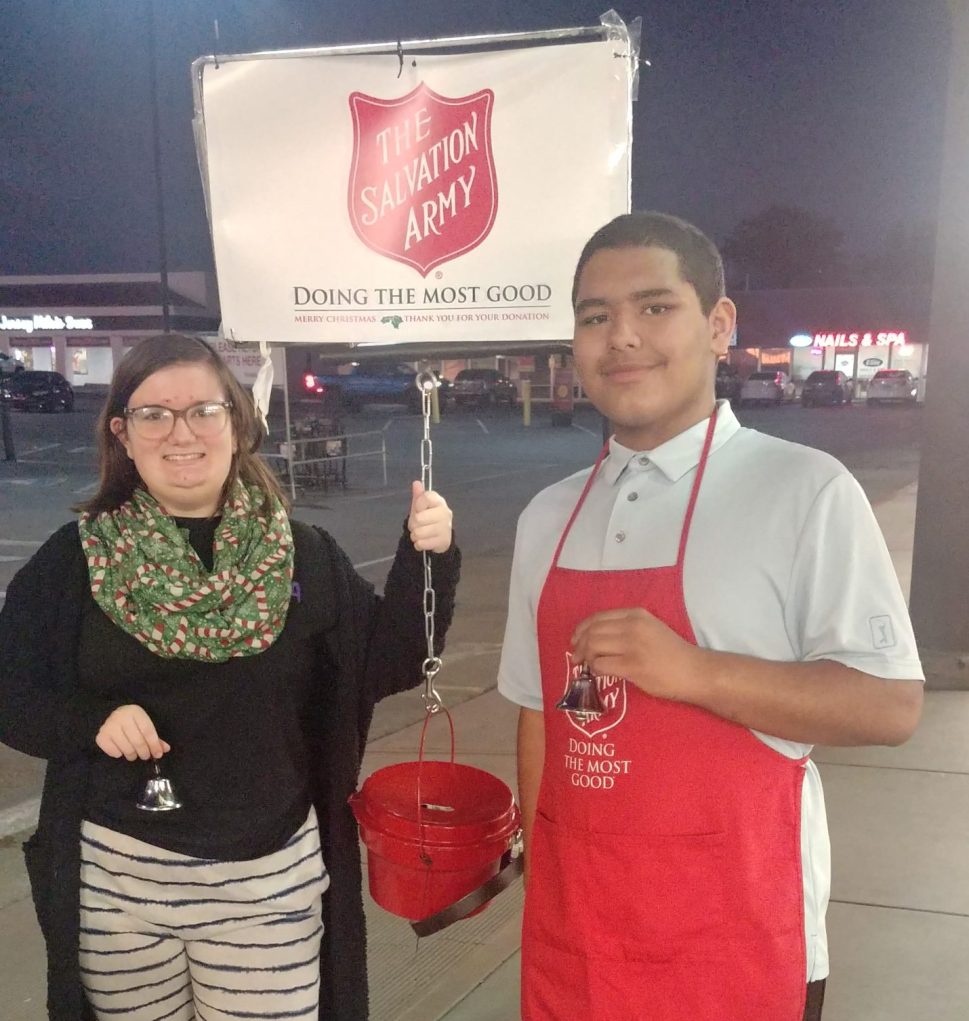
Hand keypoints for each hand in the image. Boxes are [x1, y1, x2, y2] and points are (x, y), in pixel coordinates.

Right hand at [96, 705, 169, 760]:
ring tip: (134, 755)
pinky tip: (121, 750)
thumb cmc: (131, 721)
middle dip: (144, 752)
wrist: (109, 716)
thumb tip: (165, 749)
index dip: (154, 744)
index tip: (158, 754)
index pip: (147, 731)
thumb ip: (155, 737)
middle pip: (137, 740)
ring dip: (132, 755)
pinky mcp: (101, 736)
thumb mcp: (144, 724)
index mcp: (135, 711)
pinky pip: (113, 751)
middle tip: (146, 756)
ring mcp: (109, 726)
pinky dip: (119, 754)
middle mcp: (121, 717)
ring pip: (126, 748)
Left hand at [408, 480, 452, 552]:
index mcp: (439, 501)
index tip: (418, 509)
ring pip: (419, 532)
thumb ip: (418, 496)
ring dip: (415, 535)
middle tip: (417, 525)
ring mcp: (446, 527)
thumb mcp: (420, 507)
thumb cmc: (427, 518)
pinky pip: (422, 543)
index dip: (417, 505)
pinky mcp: (444, 541)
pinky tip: (423, 541)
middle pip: (419, 518)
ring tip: (419, 534)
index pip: (425, 498)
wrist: (439, 537)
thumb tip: (416, 483)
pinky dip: (418, 544)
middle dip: (413, 524)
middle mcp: (445, 512)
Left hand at [571, 608, 706, 703]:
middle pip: (592, 631)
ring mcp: (632, 645)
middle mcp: (632, 625)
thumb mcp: (650, 628)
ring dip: (586, 657)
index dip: (582, 629)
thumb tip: (595, 637)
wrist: (694, 671)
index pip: (598, 617)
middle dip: (580, 645)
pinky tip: (599, 673)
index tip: (576, 639)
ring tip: (587, 665)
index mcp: (636, 614)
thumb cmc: (672, 653)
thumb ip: (627, 627)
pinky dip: (595, 669)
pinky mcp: (632, 666)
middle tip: (577, 657)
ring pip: (593, 646)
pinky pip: (601, 664)